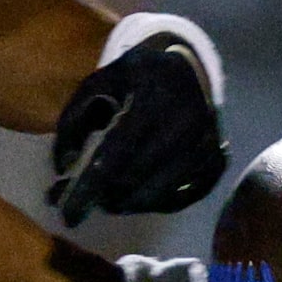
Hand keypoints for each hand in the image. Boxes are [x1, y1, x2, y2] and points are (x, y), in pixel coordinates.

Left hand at [49, 28, 228, 226]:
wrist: (190, 67)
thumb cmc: (138, 77)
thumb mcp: (100, 82)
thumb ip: (74, 119)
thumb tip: (64, 168)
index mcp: (154, 98)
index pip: (116, 154)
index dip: (90, 187)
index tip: (68, 214)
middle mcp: (186, 123)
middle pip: (136, 178)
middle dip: (103, 197)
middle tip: (81, 203)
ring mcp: (206, 144)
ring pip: (159, 194)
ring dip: (127, 203)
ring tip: (107, 198)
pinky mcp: (217, 160)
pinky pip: (183, 198)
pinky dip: (156, 204)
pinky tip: (137, 196)